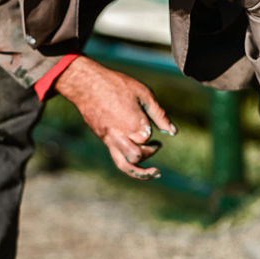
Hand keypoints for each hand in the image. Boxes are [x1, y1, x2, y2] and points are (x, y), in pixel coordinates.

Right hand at [54, 56, 175, 179]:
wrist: (86, 85)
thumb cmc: (117, 85)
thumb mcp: (144, 94)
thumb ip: (160, 115)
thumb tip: (173, 132)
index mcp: (134, 124)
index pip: (148, 137)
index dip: (150, 130)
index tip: (148, 119)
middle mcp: (122, 136)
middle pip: (139, 155)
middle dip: (149, 151)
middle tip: (156, 144)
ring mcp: (110, 139)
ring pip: (126, 165)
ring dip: (142, 173)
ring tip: (155, 173)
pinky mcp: (103, 139)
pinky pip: (117, 158)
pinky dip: (129, 166)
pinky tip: (137, 164)